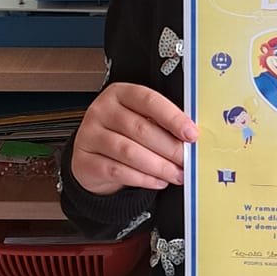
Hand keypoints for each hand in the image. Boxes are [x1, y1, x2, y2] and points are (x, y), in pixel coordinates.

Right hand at [69, 83, 196, 196]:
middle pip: (141, 128)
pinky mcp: (85, 160)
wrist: (91, 158)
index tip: (191, 133)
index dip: (172, 117)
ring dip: (159, 166)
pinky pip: (118, 171)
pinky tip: (157, 181)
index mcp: (120, 94)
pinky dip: (142, 179)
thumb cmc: (121, 136)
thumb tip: (189, 138)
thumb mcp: (140, 120)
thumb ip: (162, 125)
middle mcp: (102, 110)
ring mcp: (90, 135)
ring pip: (129, 152)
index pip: (148, 100)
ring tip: (176, 174)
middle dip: (170, 148)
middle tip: (187, 160)